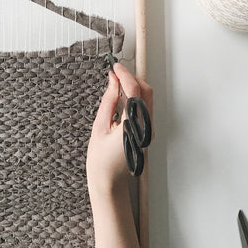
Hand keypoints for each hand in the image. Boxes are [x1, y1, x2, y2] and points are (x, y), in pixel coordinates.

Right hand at [86, 62, 152, 197]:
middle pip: (146, 92)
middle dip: (132, 79)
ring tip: (116, 84)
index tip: (115, 67)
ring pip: (147, 99)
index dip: (125, 75)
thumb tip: (112, 82)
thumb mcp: (99, 127)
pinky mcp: (146, 132)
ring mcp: (148, 131)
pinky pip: (144, 109)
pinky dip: (135, 98)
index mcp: (133, 126)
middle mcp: (145, 128)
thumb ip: (108, 102)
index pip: (134, 92)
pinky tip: (121, 98)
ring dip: (134, 88)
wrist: (108, 181)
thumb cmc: (100, 160)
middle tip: (115, 74)